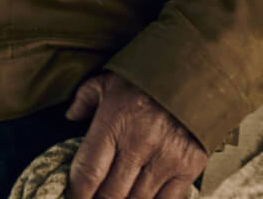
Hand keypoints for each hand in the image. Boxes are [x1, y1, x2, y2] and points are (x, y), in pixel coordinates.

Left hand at [62, 71, 207, 198]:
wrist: (193, 75)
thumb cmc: (146, 79)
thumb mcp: (109, 81)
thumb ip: (85, 98)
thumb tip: (69, 116)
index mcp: (113, 123)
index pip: (88, 172)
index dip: (77, 191)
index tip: (74, 194)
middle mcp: (138, 144)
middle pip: (111, 194)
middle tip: (94, 197)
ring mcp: (164, 159)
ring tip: (116, 196)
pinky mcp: (187, 168)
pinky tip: (141, 196)